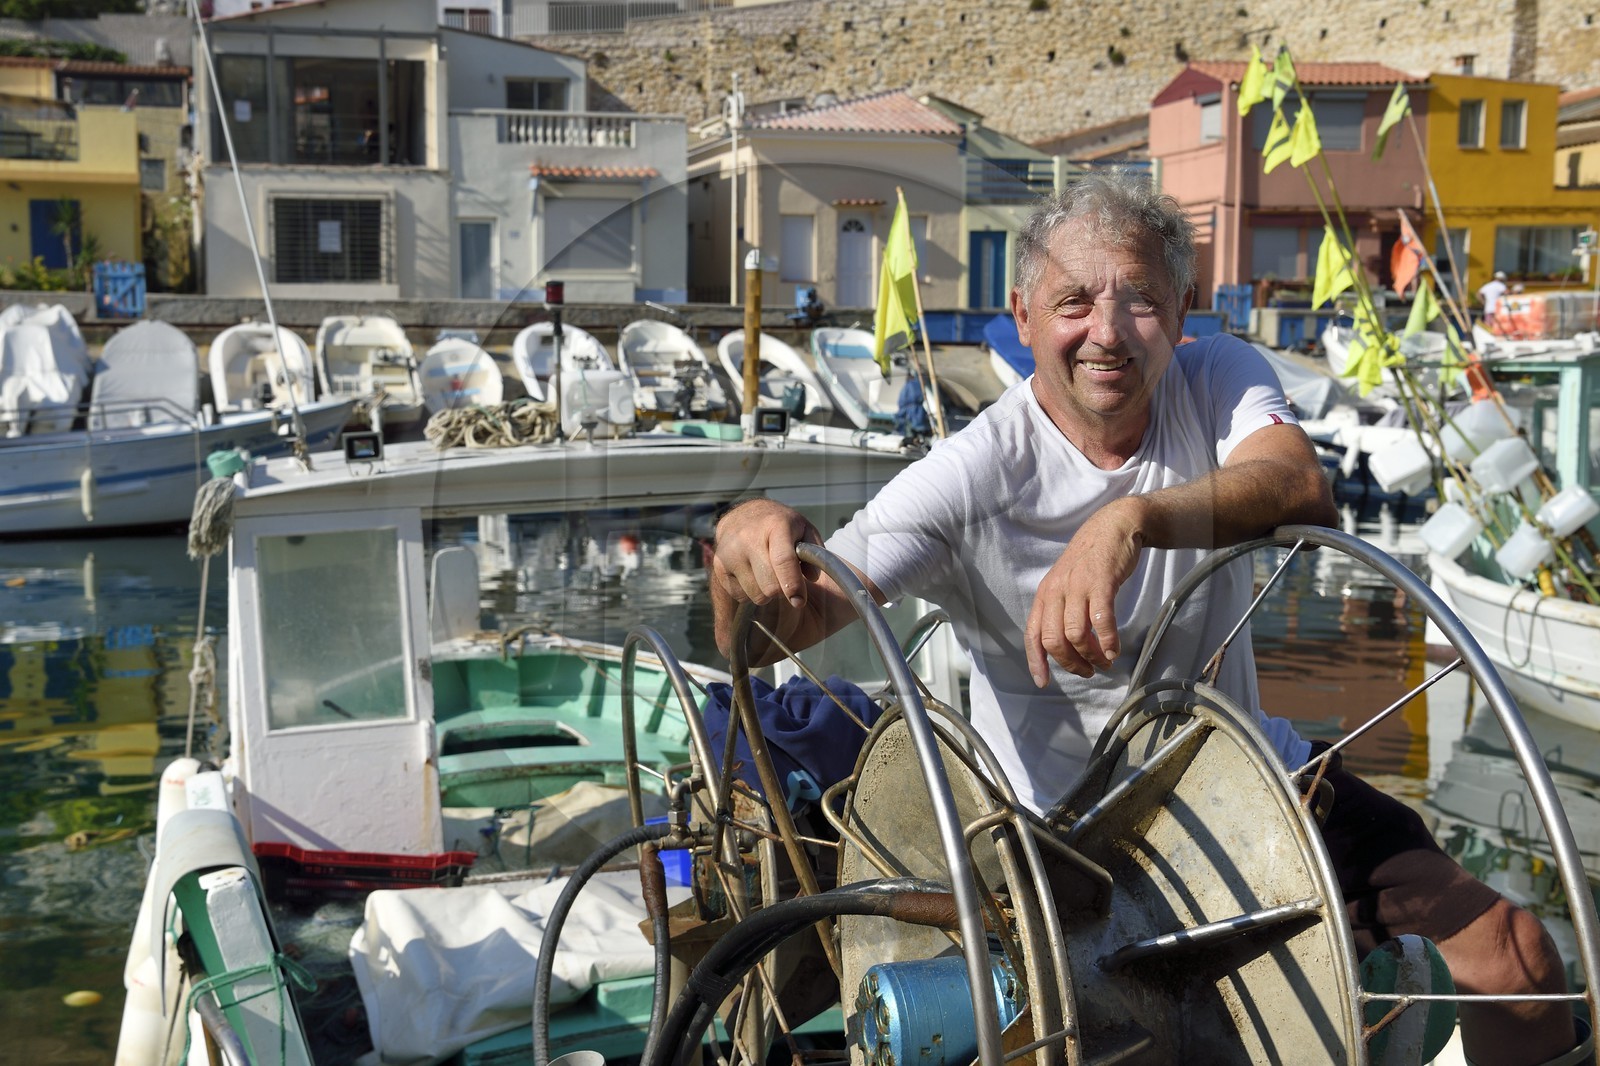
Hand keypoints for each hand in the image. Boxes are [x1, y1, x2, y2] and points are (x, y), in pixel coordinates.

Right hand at [710, 499, 821, 610]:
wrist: (745, 515)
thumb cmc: (781, 527)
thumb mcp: (805, 531)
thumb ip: (815, 553)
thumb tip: (812, 578)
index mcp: (776, 525)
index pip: (783, 560)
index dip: (792, 584)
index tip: (798, 601)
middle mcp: (749, 537)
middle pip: (769, 585)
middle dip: (783, 590)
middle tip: (786, 579)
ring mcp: (730, 552)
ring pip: (756, 594)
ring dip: (767, 591)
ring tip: (768, 572)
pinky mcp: (719, 565)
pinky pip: (741, 595)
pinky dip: (751, 590)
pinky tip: (753, 573)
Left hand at [1024, 499, 1145, 684]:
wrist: (1114, 526)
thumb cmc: (1090, 560)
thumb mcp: (1065, 582)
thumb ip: (1060, 609)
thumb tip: (1062, 645)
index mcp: (1045, 594)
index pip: (1033, 634)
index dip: (1036, 661)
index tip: (1043, 682)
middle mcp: (1056, 591)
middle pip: (1054, 640)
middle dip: (1070, 663)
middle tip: (1088, 671)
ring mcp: (1078, 586)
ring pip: (1076, 634)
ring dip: (1091, 656)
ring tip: (1105, 662)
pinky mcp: (1102, 582)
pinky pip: (1101, 619)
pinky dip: (1108, 641)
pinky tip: (1114, 650)